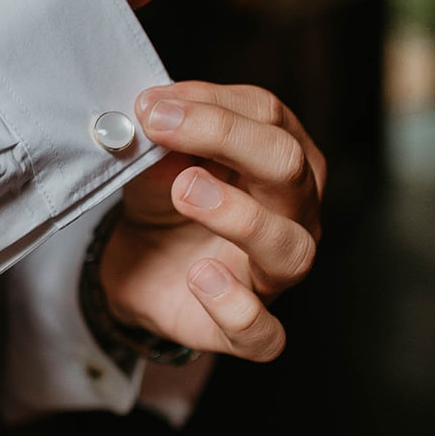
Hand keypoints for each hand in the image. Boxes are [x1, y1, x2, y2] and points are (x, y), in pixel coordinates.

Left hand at [99, 82, 325, 359]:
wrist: (139, 268)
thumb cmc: (166, 203)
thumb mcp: (159, 159)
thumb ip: (162, 139)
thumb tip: (155, 118)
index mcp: (282, 159)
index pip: (267, 115)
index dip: (211, 103)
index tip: (152, 105)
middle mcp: (295, 213)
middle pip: (288, 168)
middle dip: (225, 138)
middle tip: (161, 129)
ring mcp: (276, 273)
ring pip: (291, 248)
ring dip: (239, 216)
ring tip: (184, 191)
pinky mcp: (248, 328)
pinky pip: (264, 332)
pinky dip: (235, 307)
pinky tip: (200, 276)